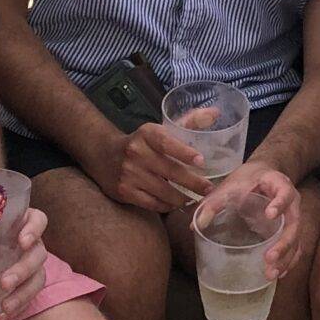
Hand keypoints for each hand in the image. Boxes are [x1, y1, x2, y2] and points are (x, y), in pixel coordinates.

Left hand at [0, 206, 51, 319]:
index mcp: (20, 222)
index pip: (38, 220)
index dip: (34, 230)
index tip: (22, 241)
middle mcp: (30, 243)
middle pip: (38, 254)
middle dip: (23, 270)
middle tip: (4, 283)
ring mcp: (30, 264)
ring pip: (37, 278)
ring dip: (22, 294)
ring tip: (4, 307)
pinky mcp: (25, 284)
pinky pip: (28, 297)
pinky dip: (16, 307)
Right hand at [88, 122, 209, 215]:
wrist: (103, 155)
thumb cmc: (142, 143)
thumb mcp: (160, 129)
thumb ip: (189, 122)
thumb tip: (216, 113)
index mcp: (147, 134)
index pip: (167, 143)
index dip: (185, 152)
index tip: (202, 162)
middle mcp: (136, 152)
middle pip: (170, 171)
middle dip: (193, 183)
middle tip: (209, 189)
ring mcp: (129, 174)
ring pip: (163, 191)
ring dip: (182, 198)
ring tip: (196, 199)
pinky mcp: (124, 191)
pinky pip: (152, 203)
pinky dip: (166, 206)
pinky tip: (175, 204)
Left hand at [201, 163, 305, 280]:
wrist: (264, 174)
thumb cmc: (248, 179)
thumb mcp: (232, 185)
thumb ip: (215, 202)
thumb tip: (196, 225)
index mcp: (280, 185)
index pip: (285, 194)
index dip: (279, 204)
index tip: (269, 215)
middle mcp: (292, 203)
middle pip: (294, 224)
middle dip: (283, 243)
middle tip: (268, 258)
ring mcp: (293, 218)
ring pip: (296, 240)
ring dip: (285, 259)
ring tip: (270, 274)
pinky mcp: (290, 231)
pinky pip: (295, 248)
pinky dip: (288, 262)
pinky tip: (277, 275)